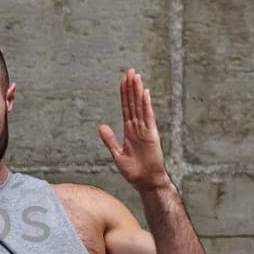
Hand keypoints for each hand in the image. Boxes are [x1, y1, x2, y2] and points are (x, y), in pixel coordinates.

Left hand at [98, 68, 169, 190]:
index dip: (124, 94)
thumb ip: (109, 140)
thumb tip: (101, 126)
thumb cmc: (133, 171)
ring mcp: (145, 130)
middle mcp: (138, 127)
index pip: (126, 108)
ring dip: (138, 91)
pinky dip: (146, 105)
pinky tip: (145, 93)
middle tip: (130, 71)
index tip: (123, 80)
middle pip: (133, 103)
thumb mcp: (117, 154)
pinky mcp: (152, 135)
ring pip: (140, 106)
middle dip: (131, 87)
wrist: (145, 182)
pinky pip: (148, 117)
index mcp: (129, 131)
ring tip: (136, 76)